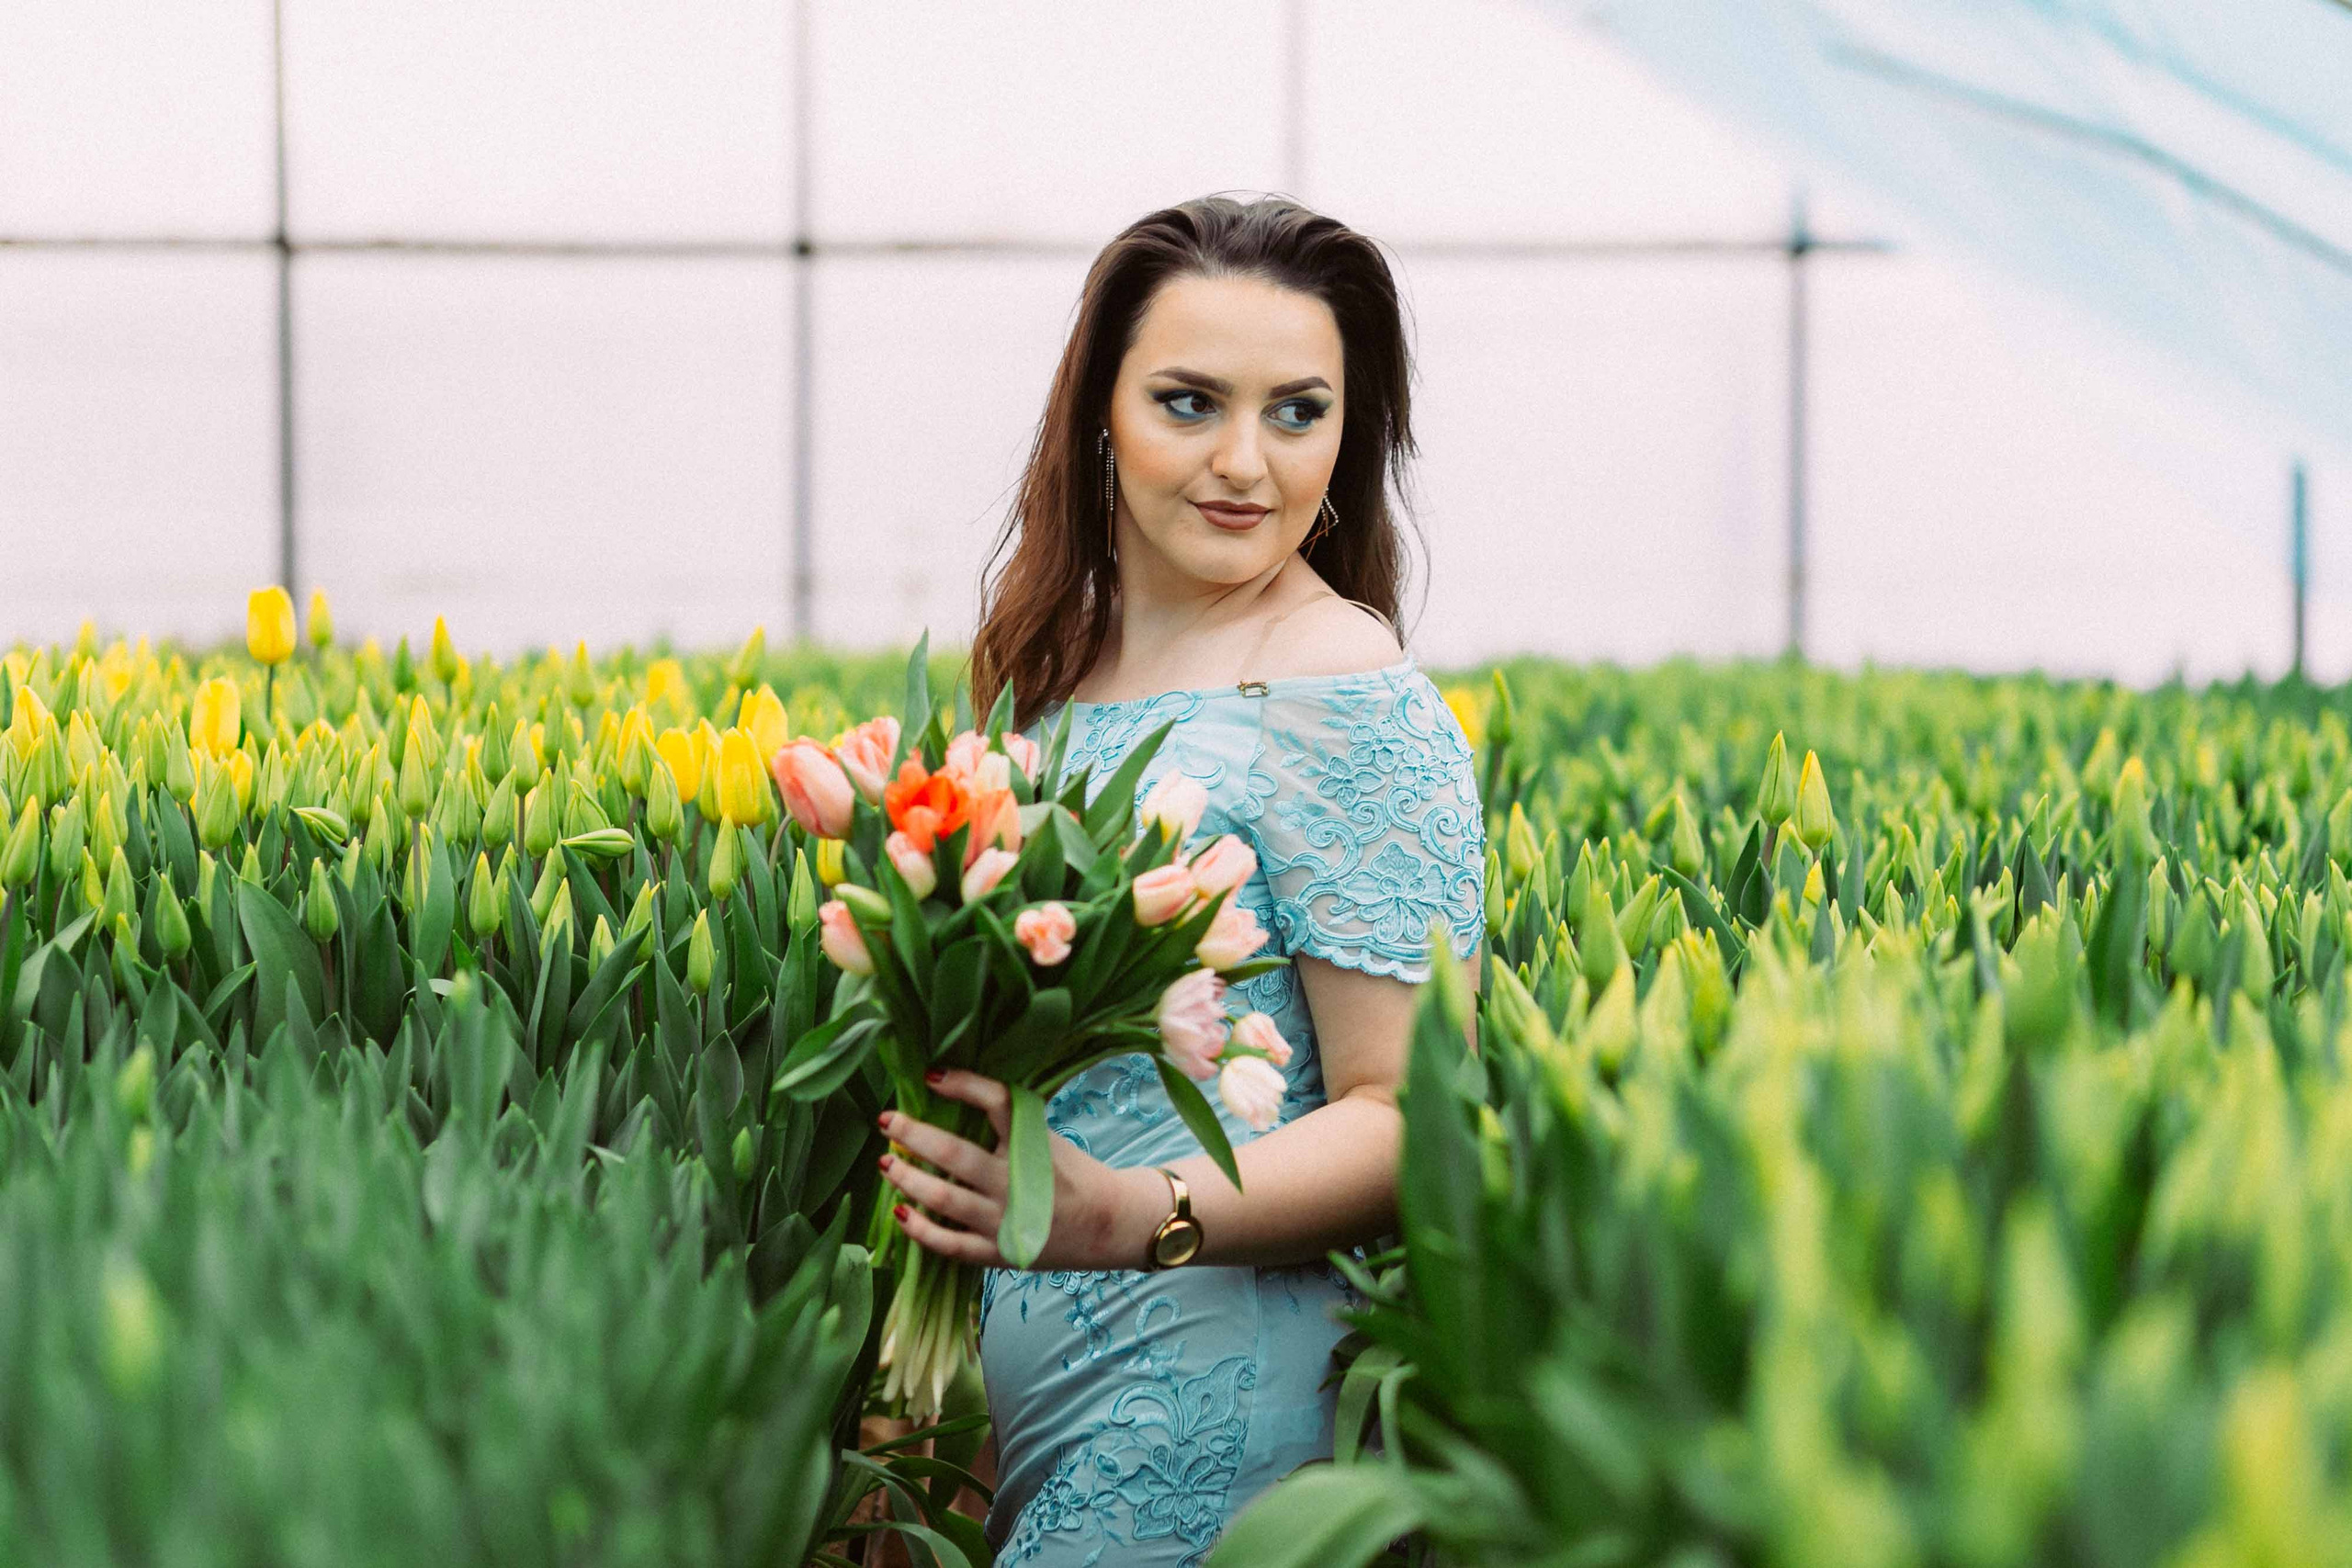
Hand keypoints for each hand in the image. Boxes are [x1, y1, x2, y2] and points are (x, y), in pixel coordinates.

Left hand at [879, 1069, 1155, 1271]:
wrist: (1108, 1224)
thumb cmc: (1071, 1172)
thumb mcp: (1047, 1136)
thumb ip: (1009, 1119)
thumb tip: (949, 1090)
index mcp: (1032, 1145)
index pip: (997, 1103)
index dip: (963, 1085)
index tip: (931, 1075)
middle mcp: (1014, 1181)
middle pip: (953, 1154)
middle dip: (913, 1134)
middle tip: (887, 1120)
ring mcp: (1003, 1219)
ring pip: (942, 1198)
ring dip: (907, 1177)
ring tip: (886, 1162)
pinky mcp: (997, 1251)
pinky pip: (948, 1244)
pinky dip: (918, 1229)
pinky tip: (899, 1212)